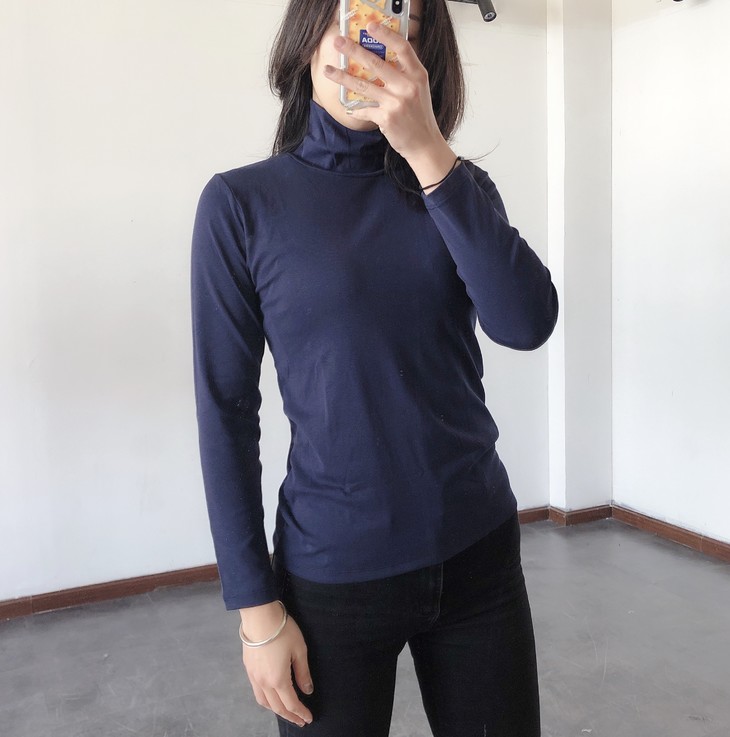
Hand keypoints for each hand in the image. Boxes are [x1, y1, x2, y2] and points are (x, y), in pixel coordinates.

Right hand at [241, 608, 313, 727]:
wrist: (259, 616)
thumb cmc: (282, 631)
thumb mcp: (299, 650)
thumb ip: (303, 673)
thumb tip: (307, 691)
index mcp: (278, 679)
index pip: (291, 703)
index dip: (300, 713)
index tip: (309, 719)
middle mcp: (264, 682)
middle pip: (277, 707)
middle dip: (290, 716)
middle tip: (300, 720)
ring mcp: (253, 676)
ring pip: (264, 702)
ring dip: (276, 710)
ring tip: (287, 712)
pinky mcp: (248, 669)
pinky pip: (257, 692)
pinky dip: (266, 700)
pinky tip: (272, 696)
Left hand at [323, 21, 460, 191]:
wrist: (424, 143)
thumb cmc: (419, 116)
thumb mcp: (418, 90)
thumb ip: (404, 74)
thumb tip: (378, 59)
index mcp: (417, 75)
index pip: (402, 48)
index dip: (386, 34)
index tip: (370, 25)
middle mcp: (407, 86)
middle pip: (376, 62)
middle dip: (353, 50)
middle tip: (338, 42)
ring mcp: (396, 102)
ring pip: (363, 84)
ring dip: (342, 77)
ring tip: (328, 70)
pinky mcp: (386, 117)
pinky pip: (365, 109)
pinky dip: (357, 109)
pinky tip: (350, 108)